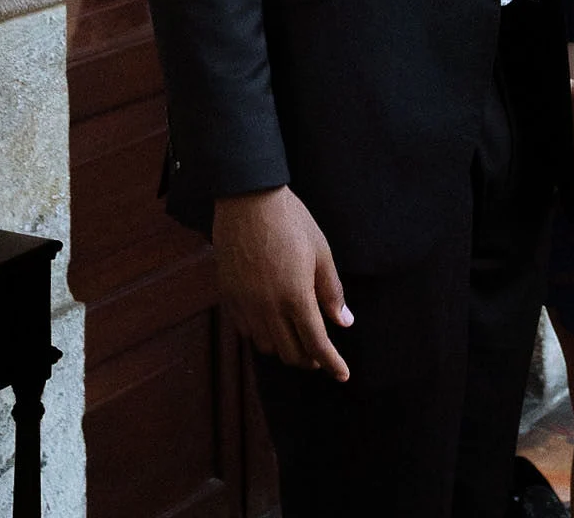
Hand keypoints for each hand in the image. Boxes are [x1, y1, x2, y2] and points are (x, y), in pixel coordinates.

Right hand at [213, 187, 351, 379]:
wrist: (247, 198)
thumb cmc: (290, 220)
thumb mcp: (320, 251)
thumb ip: (331, 291)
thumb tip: (344, 322)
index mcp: (295, 296)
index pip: (316, 344)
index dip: (332, 363)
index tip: (343, 375)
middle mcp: (268, 307)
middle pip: (290, 353)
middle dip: (310, 359)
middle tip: (321, 354)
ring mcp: (245, 303)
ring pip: (266, 346)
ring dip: (284, 348)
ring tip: (296, 337)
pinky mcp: (229, 295)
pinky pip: (245, 330)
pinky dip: (261, 335)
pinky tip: (271, 323)